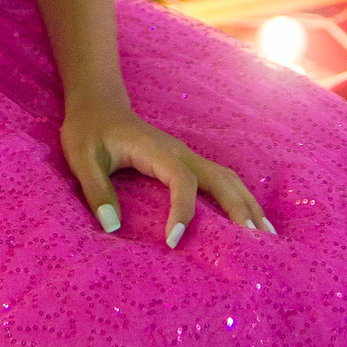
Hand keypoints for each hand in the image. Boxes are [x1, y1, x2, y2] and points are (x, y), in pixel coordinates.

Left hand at [60, 94, 276, 246]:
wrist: (97, 102)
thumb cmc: (88, 129)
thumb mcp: (81, 158)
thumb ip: (96, 190)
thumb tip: (112, 227)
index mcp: (156, 150)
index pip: (181, 181)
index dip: (182, 211)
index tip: (173, 241)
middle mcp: (179, 152)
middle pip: (220, 179)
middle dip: (238, 209)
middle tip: (254, 244)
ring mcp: (186, 156)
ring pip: (227, 178)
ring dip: (247, 204)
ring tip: (265, 236)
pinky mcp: (186, 162)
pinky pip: (220, 180)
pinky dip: (239, 199)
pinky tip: (250, 219)